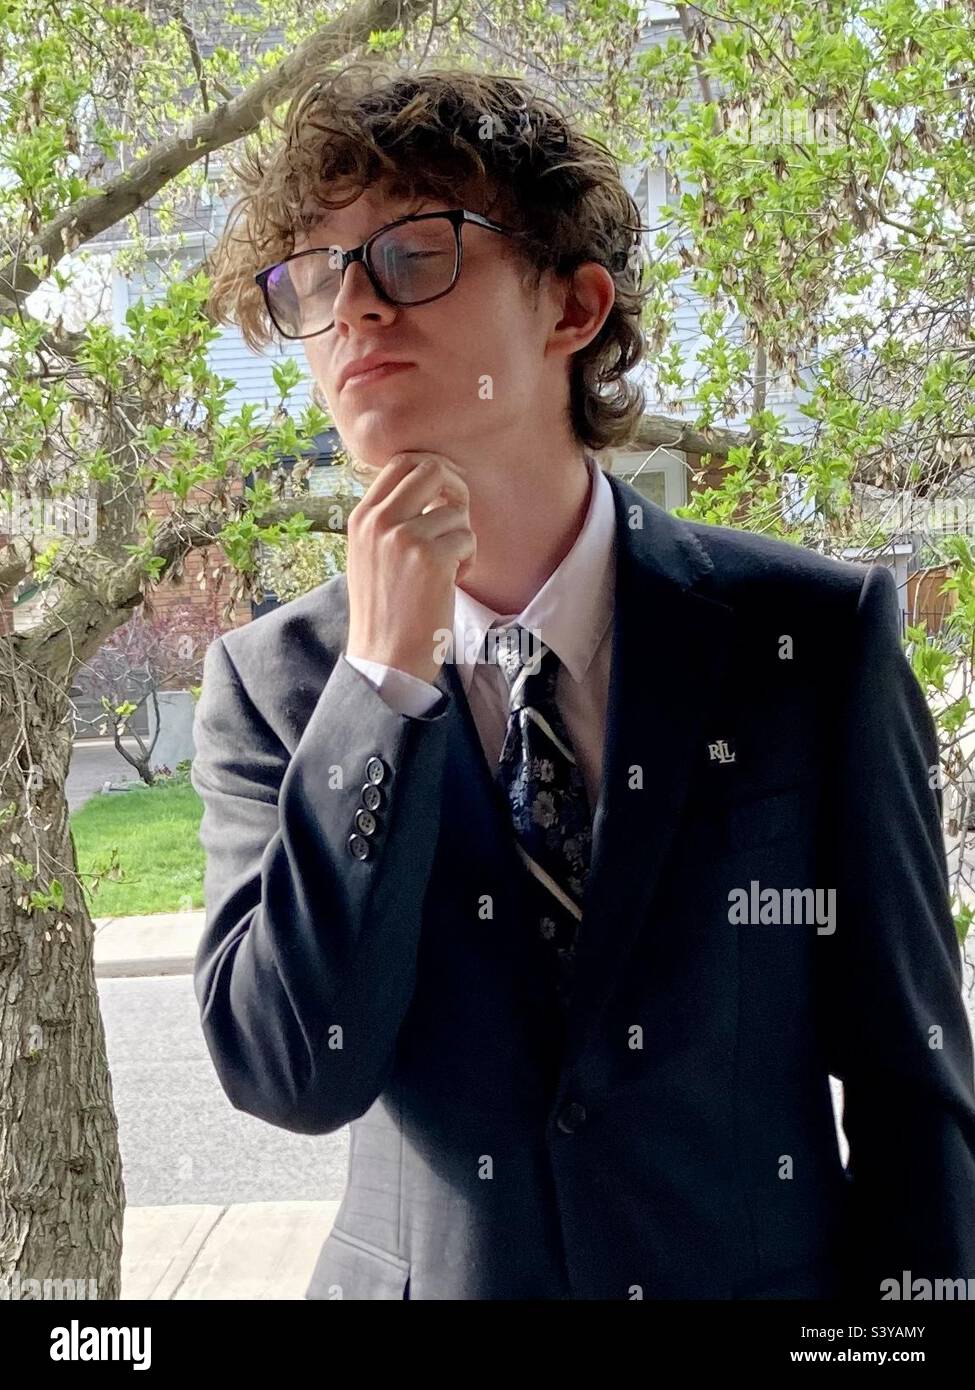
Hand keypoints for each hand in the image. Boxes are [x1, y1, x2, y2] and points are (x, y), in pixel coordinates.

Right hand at [344, 452, 475, 685]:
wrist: (385, 659)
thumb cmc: (385, 610)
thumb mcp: (370, 555)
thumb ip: (390, 519)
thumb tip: (430, 483)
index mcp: (362, 517)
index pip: (400, 462)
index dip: (433, 470)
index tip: (445, 494)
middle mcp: (378, 521)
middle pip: (431, 468)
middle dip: (456, 489)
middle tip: (459, 520)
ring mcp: (403, 538)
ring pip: (456, 510)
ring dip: (462, 538)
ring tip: (447, 568)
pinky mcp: (430, 559)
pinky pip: (467, 539)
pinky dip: (468, 561)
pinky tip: (450, 584)